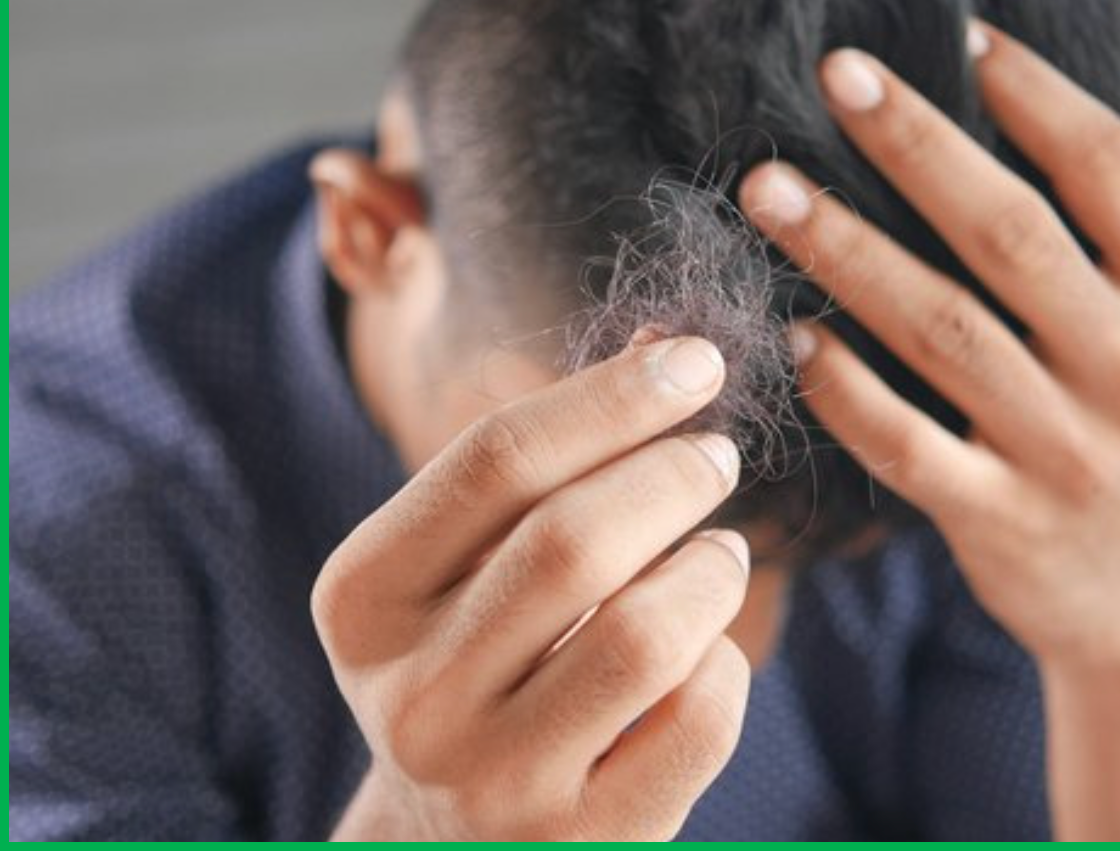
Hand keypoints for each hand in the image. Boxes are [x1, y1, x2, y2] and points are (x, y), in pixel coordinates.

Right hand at [313, 337, 750, 839]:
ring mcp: (496, 781)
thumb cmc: (474, 661)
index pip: (494, 461)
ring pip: (646, 636)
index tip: (695, 361)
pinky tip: (707, 650)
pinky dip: (727, 663)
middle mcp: (414, 696)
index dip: (611, 397)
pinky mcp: (585, 841)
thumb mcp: (468, 564)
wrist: (448, 841)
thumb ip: (550, 459)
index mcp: (365, 599)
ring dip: (712, 569)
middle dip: (672, 474)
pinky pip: (698, 721)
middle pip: (572, 540)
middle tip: (716, 455)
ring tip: (722, 552)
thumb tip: (669, 346)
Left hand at [740, 24, 1119, 838]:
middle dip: (915, 146)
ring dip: (848, 253)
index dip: (1031, 91)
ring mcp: (1064, 449)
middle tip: (833, 76)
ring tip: (767, 190)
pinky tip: (794, 335)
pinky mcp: (1000, 519)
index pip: (1106, 166)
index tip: (955, 32)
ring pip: (942, 331)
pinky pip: (909, 445)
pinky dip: (846, 389)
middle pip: (1010, 233)